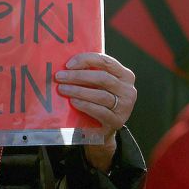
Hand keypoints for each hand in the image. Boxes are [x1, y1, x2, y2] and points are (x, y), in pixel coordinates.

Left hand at [55, 52, 136, 171]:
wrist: (102, 129)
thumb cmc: (97, 101)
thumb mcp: (98, 85)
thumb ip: (91, 73)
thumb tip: (68, 64)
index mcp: (125, 75)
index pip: (106, 61)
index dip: (86, 60)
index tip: (68, 64)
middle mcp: (128, 90)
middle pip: (103, 78)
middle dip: (78, 76)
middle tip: (60, 77)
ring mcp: (125, 106)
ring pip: (101, 95)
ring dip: (78, 90)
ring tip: (62, 89)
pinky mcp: (117, 121)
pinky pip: (99, 111)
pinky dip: (85, 105)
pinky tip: (73, 101)